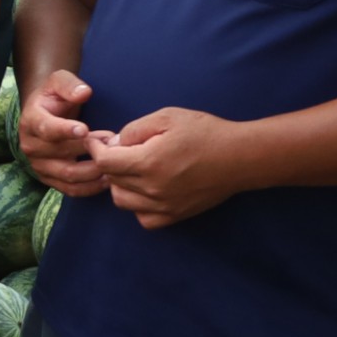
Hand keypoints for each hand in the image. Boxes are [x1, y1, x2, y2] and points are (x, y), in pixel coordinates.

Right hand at [17, 69, 108, 196]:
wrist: (44, 113)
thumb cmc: (55, 96)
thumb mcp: (58, 81)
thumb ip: (70, 85)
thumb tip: (84, 92)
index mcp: (31, 121)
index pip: (46, 128)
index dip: (64, 130)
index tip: (85, 129)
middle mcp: (30, 146)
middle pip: (62, 153)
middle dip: (90, 148)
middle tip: (114, 141)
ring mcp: (38, 165)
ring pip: (68, 174)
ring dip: (94, 170)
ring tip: (114, 161)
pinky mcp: (49, 179)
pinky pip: (71, 189)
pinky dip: (90, 188)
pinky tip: (108, 179)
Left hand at [88, 106, 247, 227]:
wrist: (240, 157)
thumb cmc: (205, 132)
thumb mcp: (167, 117)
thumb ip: (134, 130)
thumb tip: (113, 144)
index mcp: (148, 162)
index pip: (104, 162)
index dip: (97, 149)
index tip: (99, 141)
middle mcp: (153, 189)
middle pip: (112, 180)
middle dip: (110, 163)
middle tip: (121, 150)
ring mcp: (164, 205)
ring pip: (123, 201)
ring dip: (121, 185)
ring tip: (133, 169)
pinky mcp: (176, 215)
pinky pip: (143, 218)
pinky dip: (138, 206)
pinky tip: (146, 190)